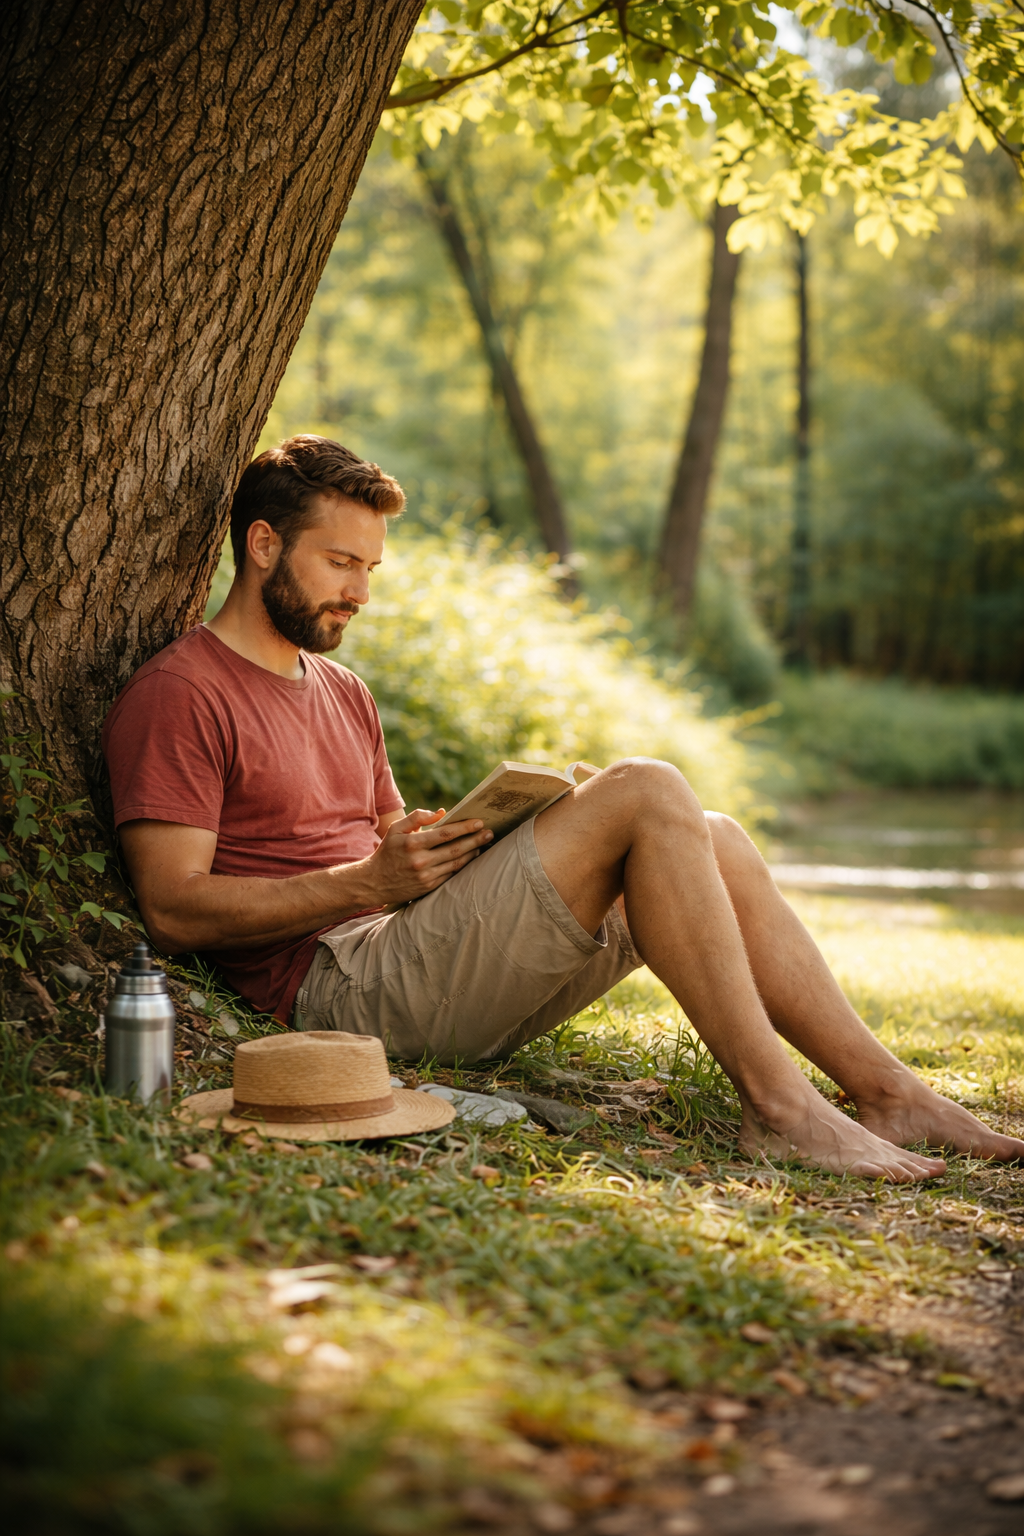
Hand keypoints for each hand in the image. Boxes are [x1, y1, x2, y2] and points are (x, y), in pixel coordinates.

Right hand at [357, 809, 492, 906]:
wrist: (374, 882)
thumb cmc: (387, 851)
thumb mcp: (396, 829)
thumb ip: (417, 817)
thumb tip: (441, 812)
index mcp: (413, 843)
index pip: (446, 834)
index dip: (465, 828)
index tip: (479, 822)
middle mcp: (420, 861)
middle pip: (456, 849)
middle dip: (475, 840)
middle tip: (489, 833)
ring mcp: (426, 876)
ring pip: (456, 863)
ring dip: (473, 853)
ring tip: (484, 844)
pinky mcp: (429, 887)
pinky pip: (451, 874)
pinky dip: (463, 866)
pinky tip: (471, 858)